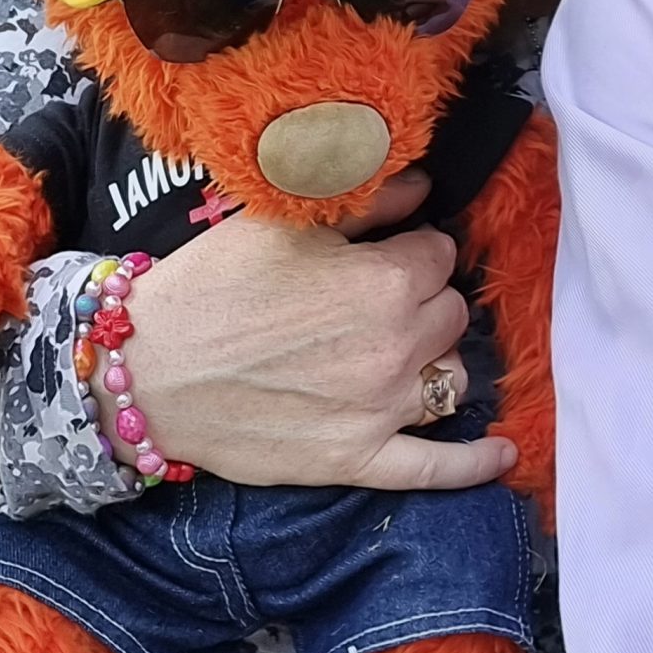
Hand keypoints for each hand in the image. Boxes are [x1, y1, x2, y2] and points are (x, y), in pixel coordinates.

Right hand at [97, 168, 513, 490]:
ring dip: (434, 361)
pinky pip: (435, 468)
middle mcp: (396, 347)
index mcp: (384, 282)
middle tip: (372, 299)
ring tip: (397, 351)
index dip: (408, 249)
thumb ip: (366, 197)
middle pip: (450, 313)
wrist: (149, 371)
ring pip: (452, 378)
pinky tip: (503, 452)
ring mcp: (381, 410)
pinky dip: (474, 463)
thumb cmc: (212, 284)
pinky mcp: (358, 460)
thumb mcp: (282, 219)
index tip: (377, 254)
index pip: (439, 253)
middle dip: (421, 300)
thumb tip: (424, 185)